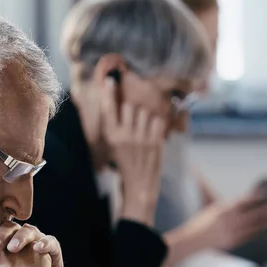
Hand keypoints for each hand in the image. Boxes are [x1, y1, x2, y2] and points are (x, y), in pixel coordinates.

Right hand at [100, 77, 166, 226]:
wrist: (139, 187)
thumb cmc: (125, 166)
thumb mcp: (114, 147)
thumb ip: (116, 128)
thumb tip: (119, 106)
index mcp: (112, 137)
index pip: (108, 109)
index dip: (108, 93)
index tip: (110, 79)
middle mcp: (125, 136)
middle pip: (130, 106)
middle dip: (133, 110)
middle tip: (134, 122)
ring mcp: (141, 138)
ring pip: (145, 112)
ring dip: (146, 117)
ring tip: (144, 131)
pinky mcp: (156, 142)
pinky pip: (158, 120)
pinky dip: (157, 124)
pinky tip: (153, 135)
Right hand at [185, 189, 266, 249]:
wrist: (192, 239)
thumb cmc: (200, 222)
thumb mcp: (211, 208)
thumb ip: (226, 205)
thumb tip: (239, 201)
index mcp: (223, 209)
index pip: (243, 200)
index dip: (254, 196)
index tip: (263, 192)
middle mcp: (229, 220)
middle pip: (251, 214)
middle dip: (262, 210)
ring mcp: (231, 232)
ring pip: (252, 226)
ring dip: (262, 222)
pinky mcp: (232, 242)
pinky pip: (248, 236)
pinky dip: (255, 232)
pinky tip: (260, 230)